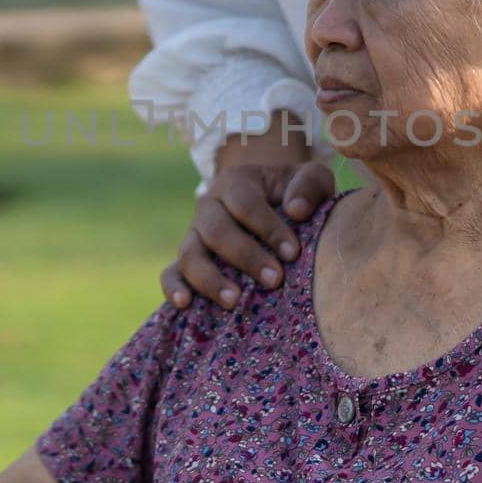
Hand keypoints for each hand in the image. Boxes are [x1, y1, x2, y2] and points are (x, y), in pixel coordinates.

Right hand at [161, 160, 335, 309]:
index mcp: (236, 181)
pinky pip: (170, 272)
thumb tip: (296, 210)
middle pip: (215, 230)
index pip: (245, 203)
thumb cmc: (296, 193)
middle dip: (245, 256)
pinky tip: (186, 304)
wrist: (273, 202)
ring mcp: (194, 234)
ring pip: (189, 254)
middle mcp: (209, 205)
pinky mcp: (187, 260)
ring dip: (210, 279)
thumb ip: (310, 185)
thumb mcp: (310, 178)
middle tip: (275, 280)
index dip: (267, 228)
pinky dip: (173, 287)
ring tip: (234, 301)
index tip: (293, 253)